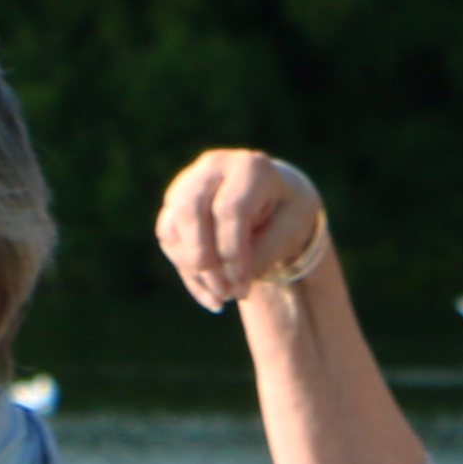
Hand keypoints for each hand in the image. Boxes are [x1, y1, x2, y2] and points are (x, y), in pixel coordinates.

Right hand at [157, 148, 329, 312]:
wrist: (274, 197)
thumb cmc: (286, 212)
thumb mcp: (292, 230)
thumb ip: (266, 252)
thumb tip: (233, 283)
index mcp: (249, 167)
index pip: (230, 210)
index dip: (233, 253)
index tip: (242, 286)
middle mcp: (212, 168)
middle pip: (190, 212)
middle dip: (204, 260)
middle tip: (226, 293)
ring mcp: (187, 183)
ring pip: (173, 229)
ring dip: (195, 271)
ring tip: (224, 296)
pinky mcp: (174, 204)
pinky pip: (170, 240)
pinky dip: (188, 272)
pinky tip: (212, 294)